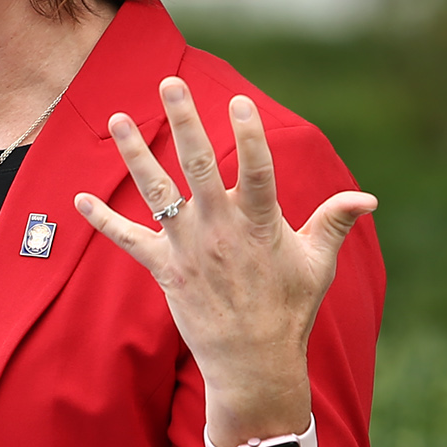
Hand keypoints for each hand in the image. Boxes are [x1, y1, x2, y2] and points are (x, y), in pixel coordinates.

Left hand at [73, 78, 377, 444]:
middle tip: (170, 82)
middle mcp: (220, 229)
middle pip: (199, 165)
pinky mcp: (165, 269)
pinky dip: (102, 220)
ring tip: (120, 117)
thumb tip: (368, 198)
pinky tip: (77, 199)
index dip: (249, 135)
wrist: (252, 364)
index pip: (257, 169)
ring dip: (136, 153)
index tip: (239, 101)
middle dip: (184, 121)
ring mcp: (188, 248)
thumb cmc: (288, 310)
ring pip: (157, 192)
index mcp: (260, 224)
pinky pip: (128, 240)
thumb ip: (334, 222)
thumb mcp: (318, 264)